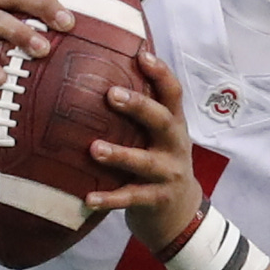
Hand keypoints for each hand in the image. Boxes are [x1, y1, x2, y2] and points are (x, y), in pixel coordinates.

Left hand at [85, 51, 207, 251]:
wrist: (181, 214)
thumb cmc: (159, 165)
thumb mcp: (157, 137)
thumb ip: (140, 114)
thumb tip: (101, 77)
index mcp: (174, 125)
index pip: (173, 93)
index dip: (161, 73)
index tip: (142, 54)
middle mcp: (175, 146)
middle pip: (162, 121)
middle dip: (139, 106)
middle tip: (111, 94)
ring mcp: (169, 174)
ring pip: (145, 162)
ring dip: (120, 154)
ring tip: (94, 148)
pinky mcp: (157, 200)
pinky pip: (132, 198)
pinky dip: (110, 199)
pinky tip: (88, 197)